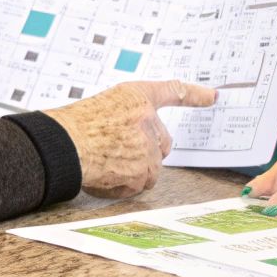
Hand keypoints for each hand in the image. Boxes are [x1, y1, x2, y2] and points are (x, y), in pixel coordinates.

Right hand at [46, 80, 216, 198]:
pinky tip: (104, 175)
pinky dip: (122, 185)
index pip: (172, 90)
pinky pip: (139, 184)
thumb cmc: (74, 126)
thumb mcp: (102, 108)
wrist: (63, 144)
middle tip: (119, 153)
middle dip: (148, 153)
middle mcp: (146, 116)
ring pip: (151, 168)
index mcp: (134, 96)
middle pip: (163, 143)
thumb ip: (127, 119)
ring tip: (104, 164)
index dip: (194, 94)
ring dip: (132, 172)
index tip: (212, 95)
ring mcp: (147, 143)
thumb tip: (138, 141)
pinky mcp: (143, 168)